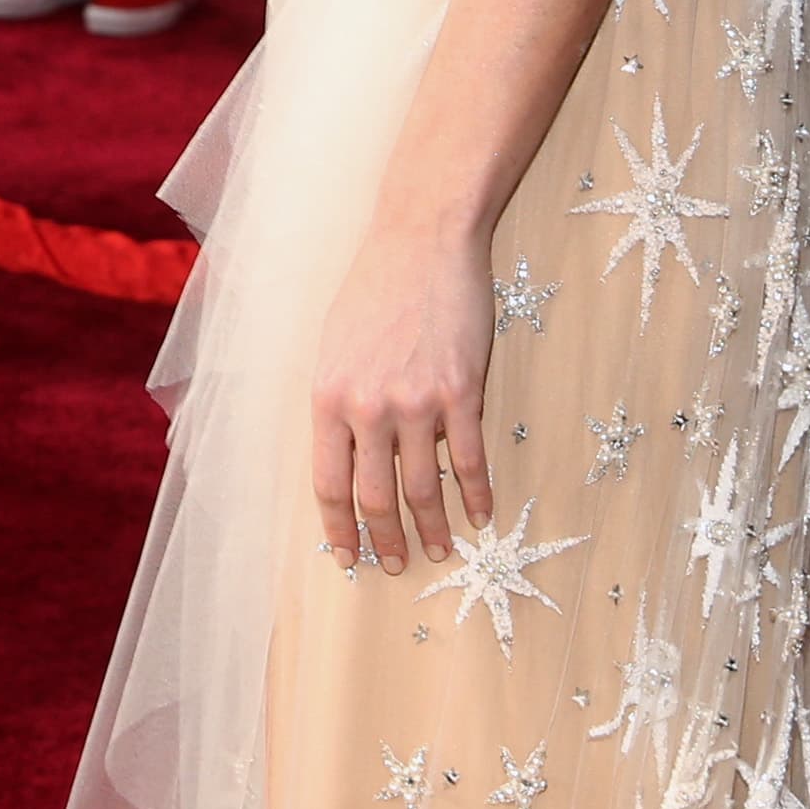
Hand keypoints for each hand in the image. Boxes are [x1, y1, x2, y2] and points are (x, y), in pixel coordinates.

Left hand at [308, 227, 494, 575]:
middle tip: (396, 567)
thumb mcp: (334, 345)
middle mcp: (367, 406)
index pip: (328, 483)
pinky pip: (470, 459)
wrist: (421, 240)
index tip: (349, 558)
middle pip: (374, 495)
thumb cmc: (372, 290)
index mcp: (328, 397)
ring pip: (423, 488)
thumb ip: (340, 402)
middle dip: (385, 541)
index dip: (340, 528)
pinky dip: (477, 494)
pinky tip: (482, 515)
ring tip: (440, 552)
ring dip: (432, 529)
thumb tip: (347, 455)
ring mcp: (416, 401)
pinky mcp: (461, 391)